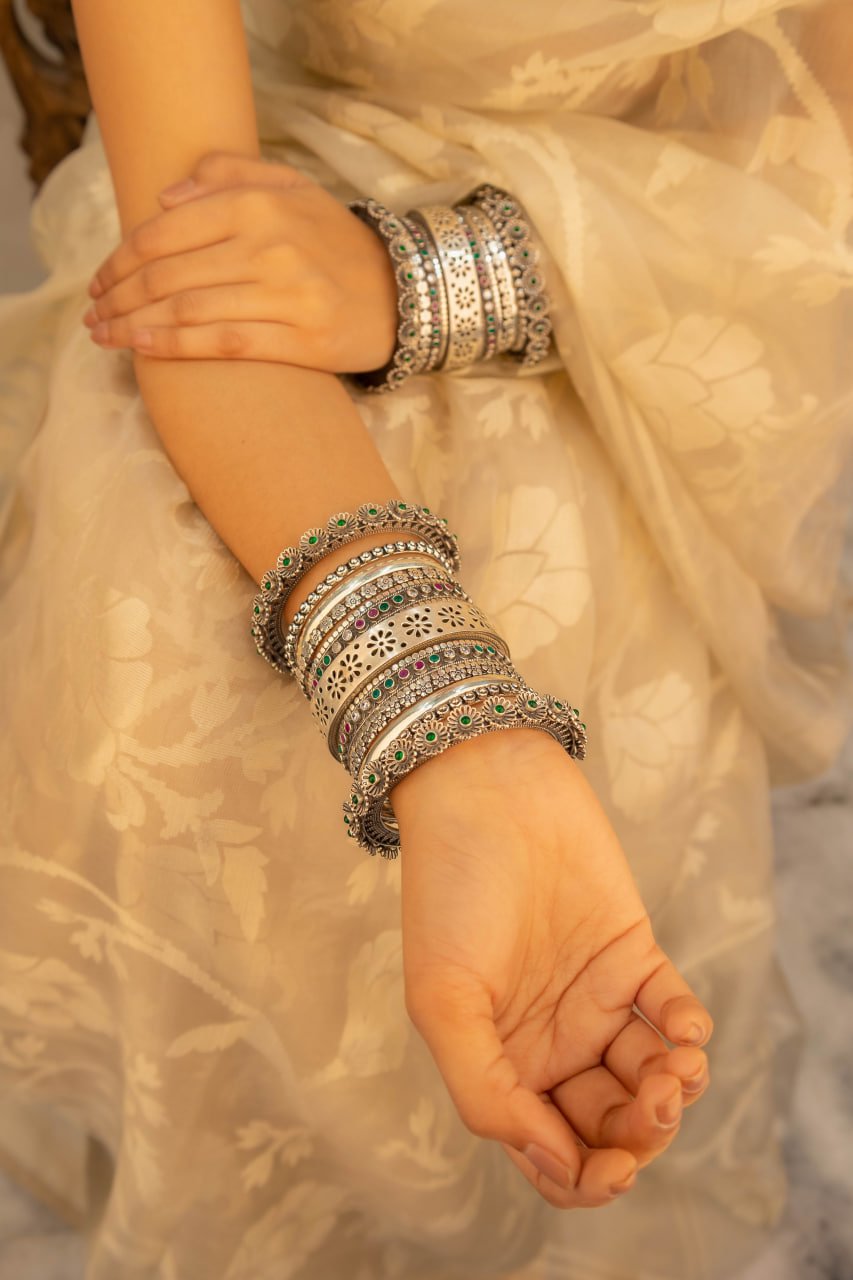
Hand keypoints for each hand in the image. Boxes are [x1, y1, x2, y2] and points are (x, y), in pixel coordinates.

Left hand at [82, 150, 398, 370]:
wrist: (403, 293)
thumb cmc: (335, 242)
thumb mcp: (292, 187)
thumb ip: (229, 174)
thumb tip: (165, 196)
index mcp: (260, 204)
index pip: (165, 231)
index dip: (120, 259)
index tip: (98, 281)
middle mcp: (270, 246)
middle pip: (168, 275)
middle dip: (118, 297)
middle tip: (93, 314)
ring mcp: (287, 295)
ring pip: (187, 310)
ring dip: (134, 325)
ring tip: (105, 336)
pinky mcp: (301, 341)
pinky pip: (223, 343)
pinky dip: (174, 347)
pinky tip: (142, 351)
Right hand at [390, 725, 712, 1208]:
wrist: (486, 791)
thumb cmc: (449, 889)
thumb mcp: (441, 1000)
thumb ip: (484, 1090)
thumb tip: (551, 1161)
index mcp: (499, 1062)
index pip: (551, 1154)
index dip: (585, 1180)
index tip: (610, 1170)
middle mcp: (550, 1041)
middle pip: (608, 1125)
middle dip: (639, 1137)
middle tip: (652, 1110)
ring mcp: (595, 999)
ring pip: (649, 1078)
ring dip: (673, 1093)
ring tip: (674, 1071)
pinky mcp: (634, 953)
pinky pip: (675, 1012)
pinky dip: (690, 1032)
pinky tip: (683, 1030)